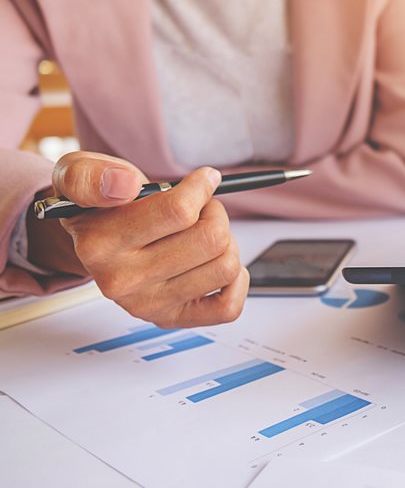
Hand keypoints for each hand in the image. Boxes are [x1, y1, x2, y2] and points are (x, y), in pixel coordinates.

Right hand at [29, 151, 247, 327]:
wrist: (93, 241)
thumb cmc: (100, 203)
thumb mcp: (80, 174)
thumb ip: (92, 175)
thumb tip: (126, 185)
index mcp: (100, 243)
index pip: (178, 211)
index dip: (201, 188)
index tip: (203, 179)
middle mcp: (122, 281)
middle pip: (211, 239)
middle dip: (215, 214)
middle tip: (200, 209)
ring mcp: (148, 305)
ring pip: (226, 268)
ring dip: (227, 243)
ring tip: (202, 233)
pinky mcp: (172, 319)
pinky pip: (228, 306)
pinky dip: (236, 281)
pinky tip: (214, 261)